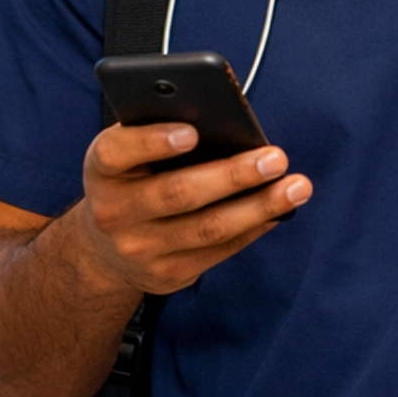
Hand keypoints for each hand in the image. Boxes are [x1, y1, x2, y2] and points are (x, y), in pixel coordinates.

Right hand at [77, 122, 311, 296]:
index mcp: (101, 168)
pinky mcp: (168, 275)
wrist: (104, 248)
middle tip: (275, 157)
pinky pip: (220, 251)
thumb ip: (159, 132)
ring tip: (296, 187)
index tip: (192, 132)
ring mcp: (140, 249)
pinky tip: (280, 211)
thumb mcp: (127, 154)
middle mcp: (114, 212)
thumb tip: (226, 121)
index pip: (117, 152)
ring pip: (208, 228)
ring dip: (259, 207)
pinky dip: (254, 228)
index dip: (152, 141)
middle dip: (232, 175)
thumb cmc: (130, 181)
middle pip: (178, 193)